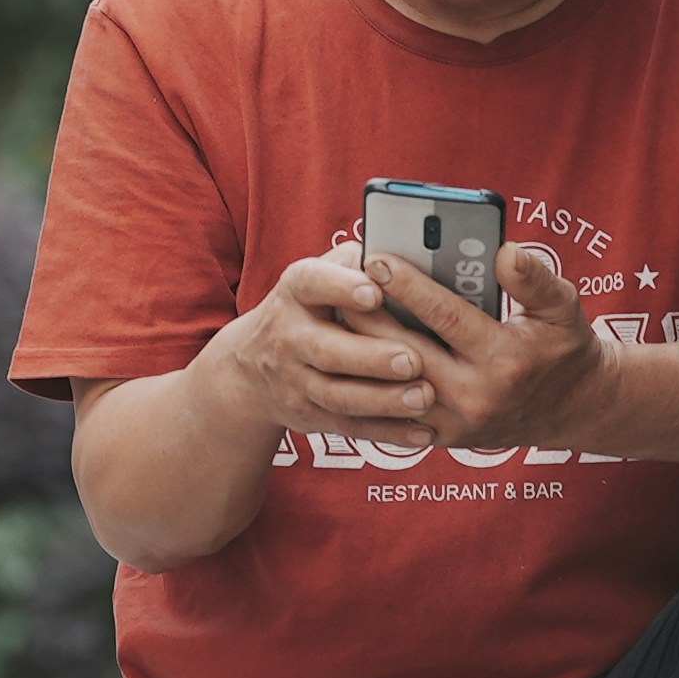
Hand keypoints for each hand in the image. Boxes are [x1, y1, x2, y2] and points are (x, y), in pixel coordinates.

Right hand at [189, 252, 444, 449]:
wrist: (253, 366)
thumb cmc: (313, 307)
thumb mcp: (322, 275)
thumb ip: (357, 261)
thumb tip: (409, 244)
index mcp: (296, 290)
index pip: (312, 283)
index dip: (341, 288)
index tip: (375, 292)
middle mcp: (288, 335)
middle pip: (327, 350)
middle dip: (370, 357)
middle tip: (413, 359)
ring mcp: (295, 380)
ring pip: (339, 394)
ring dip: (383, 399)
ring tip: (425, 396)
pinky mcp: (309, 415)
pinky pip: (350, 426)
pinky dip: (387, 432)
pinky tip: (423, 433)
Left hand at [359, 243, 614, 450]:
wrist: (571, 410)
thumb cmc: (563, 348)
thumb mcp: (563, 307)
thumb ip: (534, 278)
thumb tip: (504, 250)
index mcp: (505, 359)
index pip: (444, 316)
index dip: (407, 285)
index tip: (377, 257)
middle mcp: (475, 396)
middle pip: (402, 351)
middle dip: (367, 315)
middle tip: (338, 282)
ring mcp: (453, 423)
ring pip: (387, 386)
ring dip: (357, 350)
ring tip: (334, 314)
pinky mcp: (440, 437)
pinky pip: (390, 412)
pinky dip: (364, 382)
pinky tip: (346, 351)